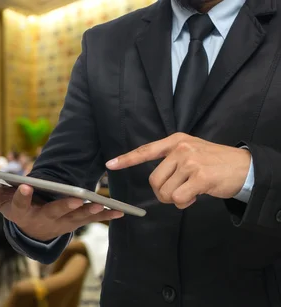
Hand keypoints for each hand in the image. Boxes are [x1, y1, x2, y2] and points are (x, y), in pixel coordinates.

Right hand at [0, 176, 123, 241]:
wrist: (31, 232)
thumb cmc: (14, 210)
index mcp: (22, 212)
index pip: (20, 204)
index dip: (22, 197)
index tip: (26, 187)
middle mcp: (42, 220)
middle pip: (54, 212)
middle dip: (65, 206)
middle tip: (75, 198)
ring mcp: (60, 223)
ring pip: (75, 218)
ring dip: (88, 212)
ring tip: (100, 203)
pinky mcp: (74, 223)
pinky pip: (90, 220)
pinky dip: (105, 217)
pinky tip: (119, 211)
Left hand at [106, 133, 250, 208]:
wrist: (245, 167)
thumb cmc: (216, 163)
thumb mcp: (193, 151)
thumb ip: (173, 160)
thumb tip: (156, 181)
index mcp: (176, 141)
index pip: (146, 150)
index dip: (127, 159)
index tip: (111, 165)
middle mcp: (181, 149)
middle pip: (154, 180)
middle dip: (162, 193)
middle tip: (178, 193)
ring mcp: (191, 162)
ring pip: (166, 191)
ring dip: (175, 199)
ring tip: (191, 192)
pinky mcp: (200, 177)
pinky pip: (179, 198)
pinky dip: (184, 203)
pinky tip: (195, 197)